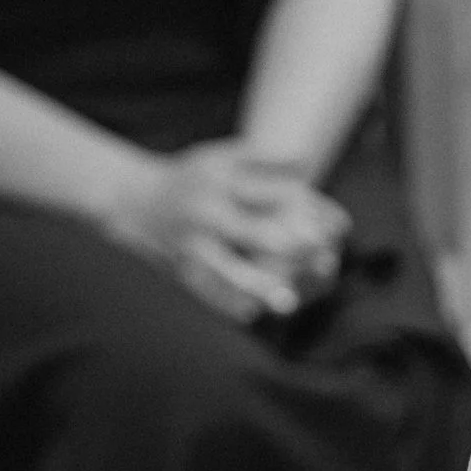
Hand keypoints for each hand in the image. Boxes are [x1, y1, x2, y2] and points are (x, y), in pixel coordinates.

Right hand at [107, 142, 348, 322]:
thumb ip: (263, 157)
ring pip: (229, 270)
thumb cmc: (190, 176)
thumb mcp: (221, 156)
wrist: (131, 200)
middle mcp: (207, 213)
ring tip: (290, 303)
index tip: (339, 227)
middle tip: (325, 259)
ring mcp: (191, 243)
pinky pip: (205, 291)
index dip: (310, 209)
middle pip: (256, 233)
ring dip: (260, 286)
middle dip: (292, 248)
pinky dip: (226, 304)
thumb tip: (307, 162)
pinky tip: (252, 314)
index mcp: (222, 181)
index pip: (272, 195)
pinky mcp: (179, 268)